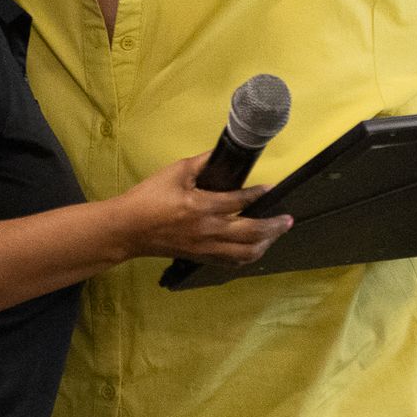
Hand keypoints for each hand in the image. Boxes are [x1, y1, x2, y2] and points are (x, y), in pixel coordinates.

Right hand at [115, 153, 291, 266]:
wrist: (128, 229)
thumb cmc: (149, 198)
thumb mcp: (175, 172)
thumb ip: (202, 163)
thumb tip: (221, 154)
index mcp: (202, 207)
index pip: (239, 202)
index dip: (258, 194)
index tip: (271, 187)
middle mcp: (209, 231)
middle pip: (252, 233)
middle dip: (274, 226)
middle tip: (287, 219)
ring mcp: (206, 248)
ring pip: (245, 253)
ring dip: (265, 243)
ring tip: (275, 233)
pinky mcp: (201, 257)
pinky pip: (231, 261)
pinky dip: (248, 255)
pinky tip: (254, 248)